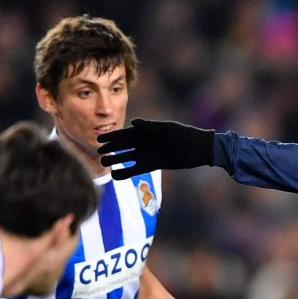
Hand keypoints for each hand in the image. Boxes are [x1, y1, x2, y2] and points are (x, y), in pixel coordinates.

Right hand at [96, 118, 216, 179]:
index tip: (100, 139)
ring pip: (127, 157)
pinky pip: (136, 169)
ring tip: (103, 163)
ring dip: (115, 160)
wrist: (198, 148)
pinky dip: (125, 172)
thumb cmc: (183, 135)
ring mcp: (147, 154)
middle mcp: (144, 142)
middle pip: (123, 145)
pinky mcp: (153, 164)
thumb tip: (133, 123)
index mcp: (145, 131)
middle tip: (98, 152)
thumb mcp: (167, 129)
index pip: (124, 134)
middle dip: (110, 148)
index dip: (112, 136)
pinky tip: (115, 175)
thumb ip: (150, 126)